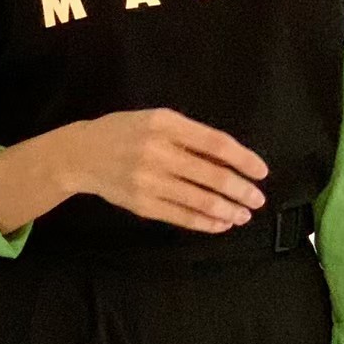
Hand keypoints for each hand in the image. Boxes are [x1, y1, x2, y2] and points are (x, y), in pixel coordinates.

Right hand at [59, 107, 269, 233]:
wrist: (82, 154)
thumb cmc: (125, 132)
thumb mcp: (156, 119)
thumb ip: (189, 135)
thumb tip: (230, 161)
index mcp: (166, 124)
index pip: (215, 144)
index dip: (243, 159)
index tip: (261, 171)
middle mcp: (158, 152)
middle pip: (211, 175)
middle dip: (241, 190)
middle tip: (258, 199)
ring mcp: (149, 181)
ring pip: (200, 200)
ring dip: (228, 210)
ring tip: (243, 214)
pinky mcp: (143, 204)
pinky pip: (182, 217)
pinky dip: (206, 222)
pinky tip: (221, 223)